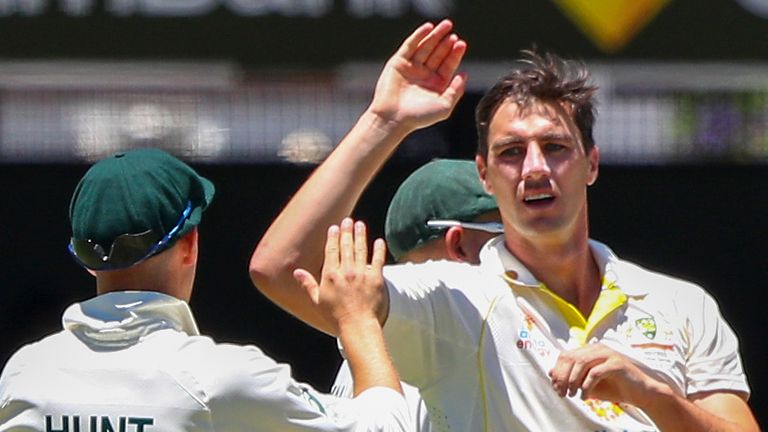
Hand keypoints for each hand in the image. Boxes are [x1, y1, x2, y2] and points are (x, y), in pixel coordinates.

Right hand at [293, 218, 386, 334]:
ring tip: (360, 225)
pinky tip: (379, 241)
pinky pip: (377, 259)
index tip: (334, 227)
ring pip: (361, 249)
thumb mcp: (317, 301)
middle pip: (346, 246)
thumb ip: (308, 284)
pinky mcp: (376, 278)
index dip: (333, 237)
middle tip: (348, 220)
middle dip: (347, 231)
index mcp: (330, 275)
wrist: (357, 326)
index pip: (331, 250)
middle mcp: (346, 271)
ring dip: (360, 235)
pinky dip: (378, 249)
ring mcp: (361, 274)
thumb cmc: (335, 316)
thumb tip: (296, 272)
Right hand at [368, 19, 467, 131]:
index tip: (461, 44)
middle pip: (438, 53)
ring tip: (446, 25)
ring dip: (435, 35)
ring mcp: (411, 67)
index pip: (448, 64)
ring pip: (426, 47)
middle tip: (453, 34)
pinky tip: (428, 27)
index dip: (455, 53)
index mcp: (436, 84)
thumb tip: (465, 74)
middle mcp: (425, 74)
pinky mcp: (398, 62)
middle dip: (446, 43)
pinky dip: (419, 35)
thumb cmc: (419, 116)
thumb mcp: (444, 106)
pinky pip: (410, 45)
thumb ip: (456, 90)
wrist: (393, 118)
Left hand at [549, 343, 665, 407]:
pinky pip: (596, 372)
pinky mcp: (617, 363)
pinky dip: (587, 385)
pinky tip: (585, 396)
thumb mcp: (588, 384)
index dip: (557, 371)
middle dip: (563, 376)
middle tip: (562, 393)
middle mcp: (597, 348)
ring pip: (581, 362)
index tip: (556, 388)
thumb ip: (571, 378)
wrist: (641, 394)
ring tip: (572, 394)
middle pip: (570, 357)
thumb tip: (550, 373)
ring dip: (573, 380)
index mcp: (589, 350)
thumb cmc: (615, 388)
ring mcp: (608, 354)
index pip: (565, 355)